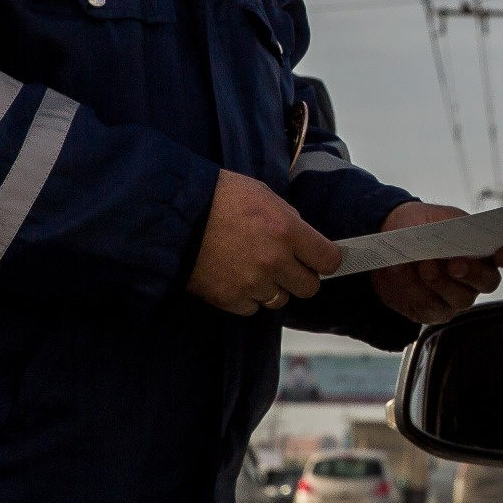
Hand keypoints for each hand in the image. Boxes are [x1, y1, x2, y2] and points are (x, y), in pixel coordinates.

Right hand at [189, 170, 343, 315]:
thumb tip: (302, 237)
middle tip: (286, 266)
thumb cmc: (216, 197)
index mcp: (287, 231)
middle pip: (309, 287)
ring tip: (252, 268)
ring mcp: (252, 283)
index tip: (319, 259)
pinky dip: (247, 297)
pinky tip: (234, 277)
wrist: (173, 217)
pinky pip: (252, 308)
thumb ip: (287, 218)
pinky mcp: (230, 299)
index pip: (328, 259)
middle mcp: (274, 261)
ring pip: (280, 300)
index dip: (325, 259)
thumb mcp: (261, 194)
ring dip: (272, 287)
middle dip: (300, 277)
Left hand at [371, 200, 502, 325]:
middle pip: (488, 282)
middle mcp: (477, 276)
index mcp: (485, 249)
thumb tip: (458, 237)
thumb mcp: (437, 218)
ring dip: (441, 282)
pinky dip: (415, 288)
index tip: (502, 254)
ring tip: (423, 266)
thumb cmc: (421, 226)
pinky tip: (403, 272)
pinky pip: (431, 306)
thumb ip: (453, 226)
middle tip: (455, 264)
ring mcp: (458, 296)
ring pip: (461, 298)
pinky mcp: (435, 310)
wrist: (389, 241)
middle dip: (472, 273)